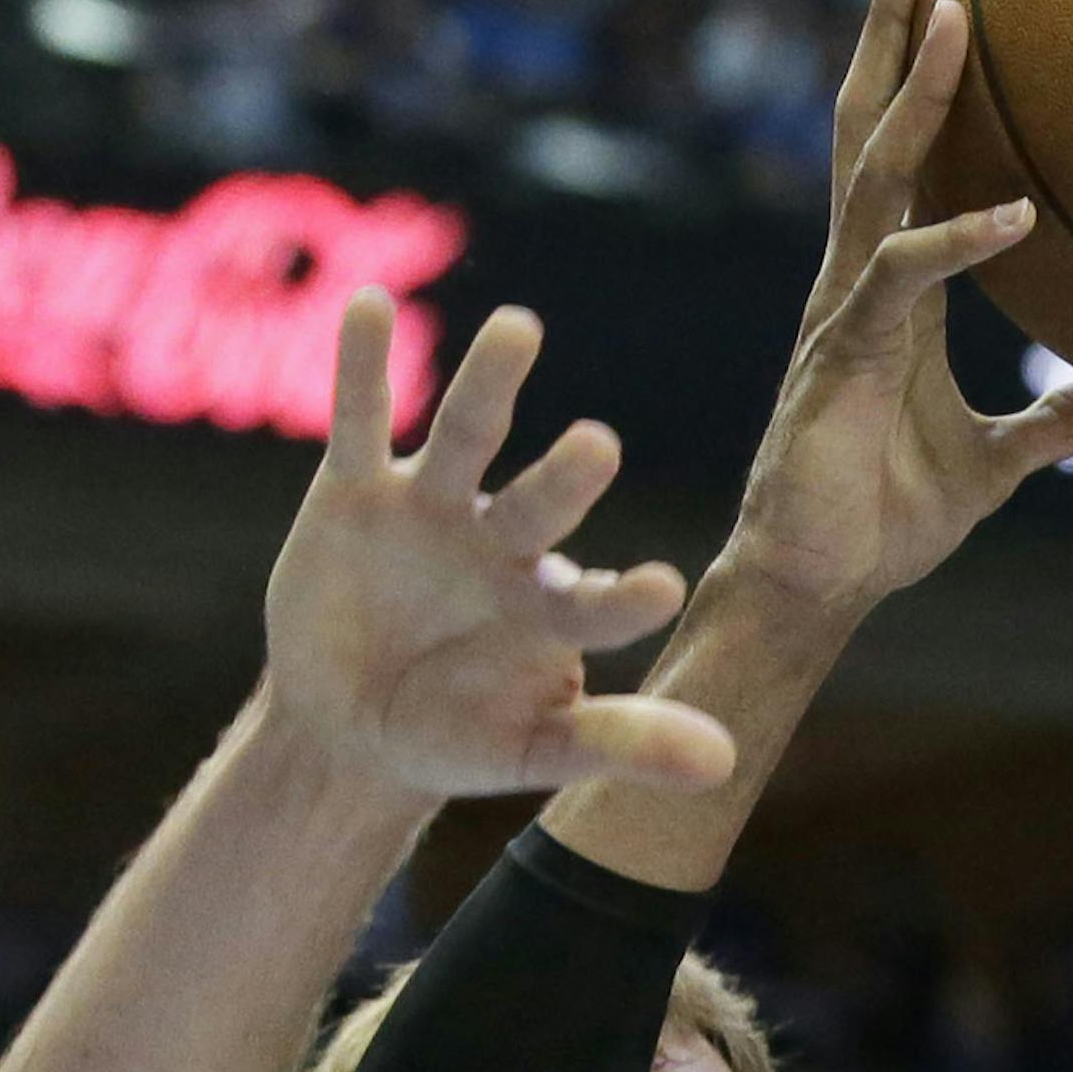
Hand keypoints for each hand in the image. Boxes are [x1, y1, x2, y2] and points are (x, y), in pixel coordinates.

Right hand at [261, 295, 732, 799]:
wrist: (346, 728)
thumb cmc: (453, 736)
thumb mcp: (532, 752)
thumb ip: (620, 744)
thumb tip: (726, 764)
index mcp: (550, 607)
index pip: (597, 601)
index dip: (624, 598)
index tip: (663, 589)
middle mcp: (503, 543)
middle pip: (540, 502)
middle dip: (564, 478)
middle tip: (600, 446)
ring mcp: (433, 509)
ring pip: (468, 437)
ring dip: (490, 384)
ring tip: (521, 329)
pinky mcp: (357, 489)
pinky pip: (361, 419)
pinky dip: (363, 363)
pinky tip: (371, 307)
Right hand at [725, 0, 1072, 623]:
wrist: (820, 583)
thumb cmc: (886, 522)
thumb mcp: (996, 463)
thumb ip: (1054, 421)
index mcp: (892, 289)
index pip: (899, 156)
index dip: (914, 77)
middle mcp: (860, 279)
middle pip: (868, 128)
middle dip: (888, 34)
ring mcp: (846, 309)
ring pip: (874, 173)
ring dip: (915, 92)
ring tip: (950, 14)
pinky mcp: (847, 356)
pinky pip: (904, 278)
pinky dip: (960, 240)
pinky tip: (1018, 216)